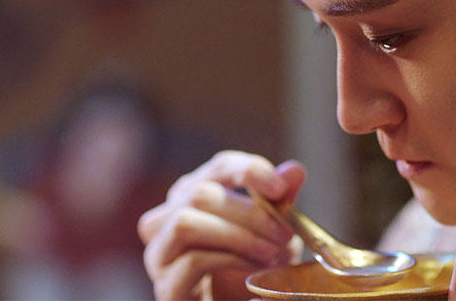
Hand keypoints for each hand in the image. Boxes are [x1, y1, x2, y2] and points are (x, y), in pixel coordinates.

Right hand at [138, 150, 305, 299]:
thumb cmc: (251, 267)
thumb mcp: (272, 232)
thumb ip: (279, 201)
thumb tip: (294, 171)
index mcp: (192, 196)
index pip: (217, 167)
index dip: (248, 170)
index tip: (280, 188)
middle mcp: (166, 219)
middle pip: (199, 194)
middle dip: (250, 212)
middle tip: (285, 233)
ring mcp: (161, 254)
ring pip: (186, 223)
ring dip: (238, 236)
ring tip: (271, 253)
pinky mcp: (167, 287)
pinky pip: (192, 261)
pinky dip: (230, 260)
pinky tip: (255, 269)